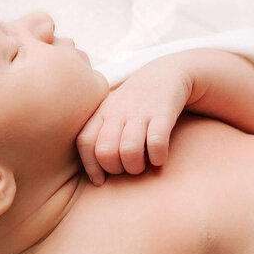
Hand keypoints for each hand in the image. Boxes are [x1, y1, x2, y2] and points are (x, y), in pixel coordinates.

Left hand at [76, 60, 190, 184]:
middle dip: (116, 169)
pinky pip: (156, 143)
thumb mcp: (112, 111)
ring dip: (136, 167)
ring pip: (129, 151)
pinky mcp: (163, 113)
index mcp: (102, 112)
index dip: (91, 166)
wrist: (167, 73)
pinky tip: (160, 158)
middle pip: (105, 152)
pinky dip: (158, 158)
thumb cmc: (135, 103)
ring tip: (144, 164)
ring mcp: (140, 112)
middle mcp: (118, 111)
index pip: (85, 142)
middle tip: (127, 168)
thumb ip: (99, 134)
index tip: (100, 180)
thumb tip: (94, 174)